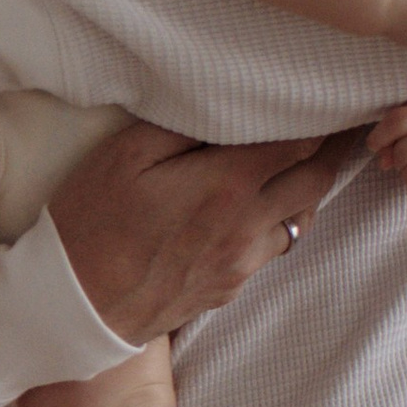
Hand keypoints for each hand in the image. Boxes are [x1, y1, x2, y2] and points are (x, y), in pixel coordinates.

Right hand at [45, 122, 360, 342]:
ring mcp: (242, 263)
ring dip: (304, 188)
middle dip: (331, 147)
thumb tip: (228, 103)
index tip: (326, 98)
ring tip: (295, 162)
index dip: (321, 117)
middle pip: (317, 180)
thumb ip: (183, 124)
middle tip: (334, 122)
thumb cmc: (90, 224)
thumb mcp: (124, 154)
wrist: (72, 308)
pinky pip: (271, 248)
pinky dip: (276, 222)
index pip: (302, 141)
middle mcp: (247, 226)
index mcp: (226, 185)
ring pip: (301, 219)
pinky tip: (254, 208)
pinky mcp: (230, 288)